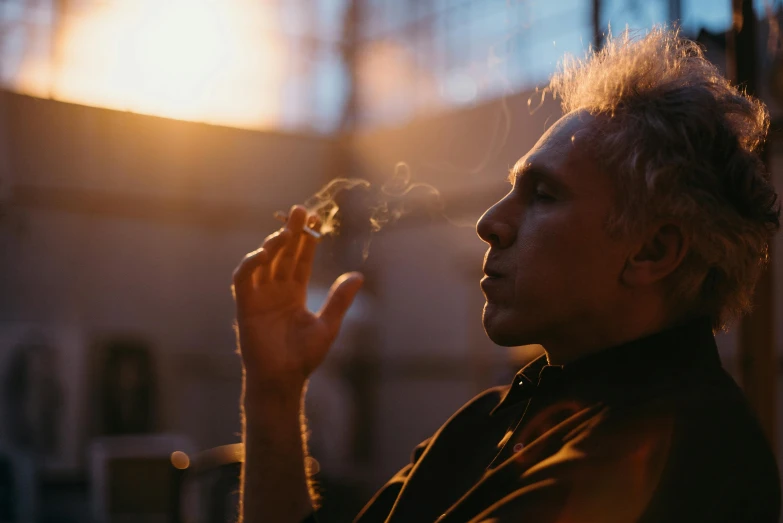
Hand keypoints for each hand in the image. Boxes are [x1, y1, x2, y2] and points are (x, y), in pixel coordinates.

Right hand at [232, 205, 363, 390]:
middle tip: (301, 211)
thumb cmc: (303, 357)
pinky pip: (243, 279)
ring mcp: (259, 297)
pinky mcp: (245, 307)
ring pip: (264, 262)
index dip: (307, 240)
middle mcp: (275, 291)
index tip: (316, 220)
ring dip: (273, 244)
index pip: (300, 259)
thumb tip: (359, 275)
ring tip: (287, 231)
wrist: (283, 380)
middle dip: (292, 233)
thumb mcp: (328, 324)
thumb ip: (340, 299)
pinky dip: (250, 264)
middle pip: (282, 254)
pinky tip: (264, 253)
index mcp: (293, 293)